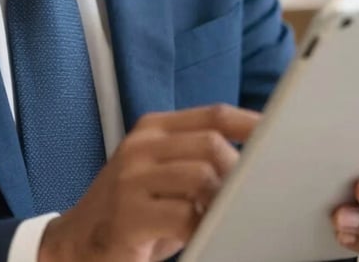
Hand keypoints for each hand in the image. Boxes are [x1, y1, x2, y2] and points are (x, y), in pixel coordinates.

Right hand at [38, 103, 259, 261]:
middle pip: (212, 144)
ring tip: (226, 217)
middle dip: (240, 172)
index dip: (252, 124)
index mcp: (153, 128)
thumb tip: (257, 157)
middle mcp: (141, 145)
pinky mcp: (128, 214)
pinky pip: (185, 216)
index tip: (282, 136)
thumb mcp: (162, 174)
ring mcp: (131, 177)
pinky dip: (204, 228)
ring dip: (224, 201)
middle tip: (251, 197)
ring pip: (202, 176)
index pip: (214, 114)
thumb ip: (196, 159)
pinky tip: (203, 235)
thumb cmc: (133, 210)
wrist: (75, 244)